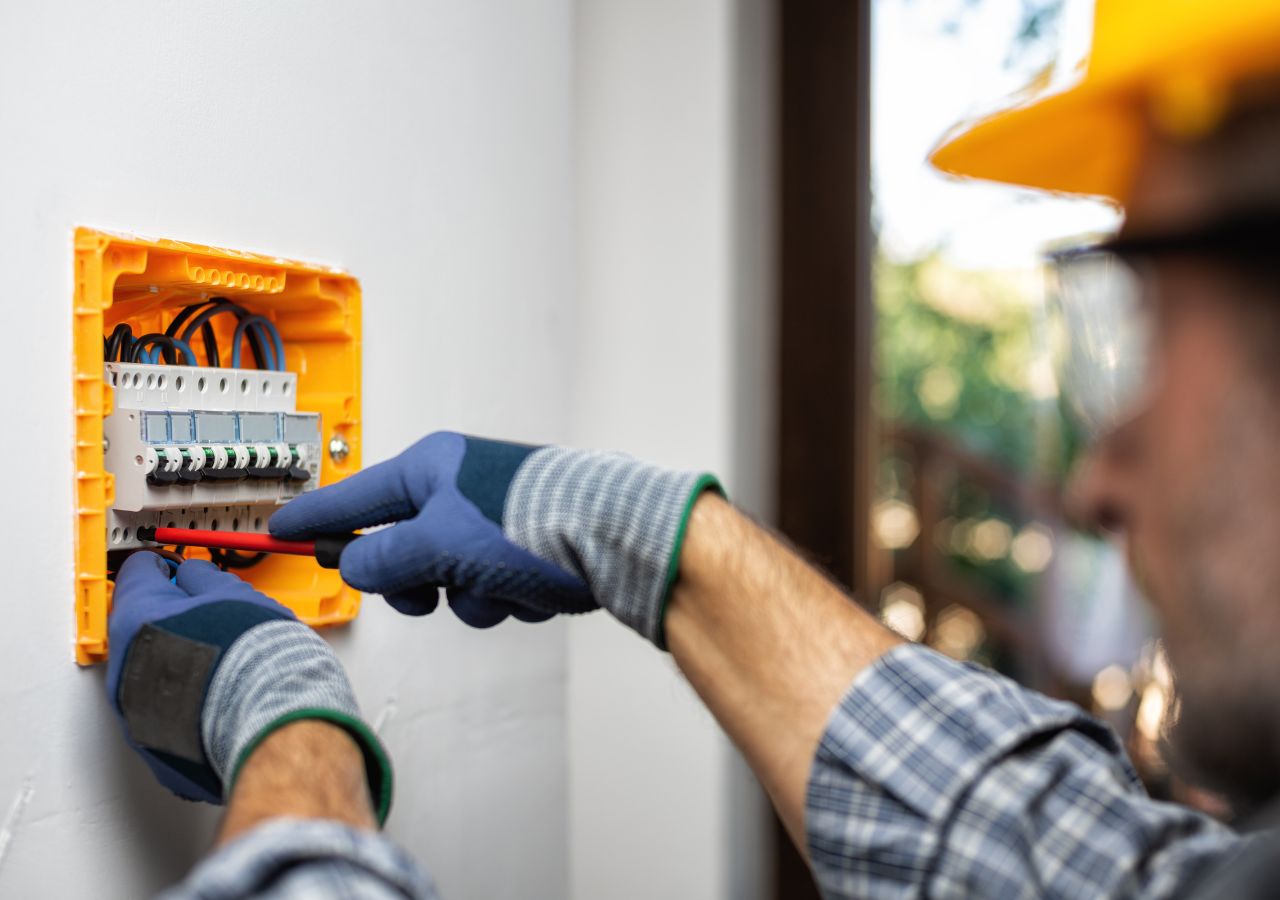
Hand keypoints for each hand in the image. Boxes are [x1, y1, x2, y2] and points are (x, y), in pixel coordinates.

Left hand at [107, 552, 391, 821]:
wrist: (273, 725)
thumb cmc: (255, 660)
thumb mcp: (233, 595)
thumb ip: (203, 579)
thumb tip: (193, 576)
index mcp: (138, 619)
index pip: (137, 573)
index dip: (163, 567)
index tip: (176, 569)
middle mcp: (124, 668)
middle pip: (139, 628)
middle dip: (169, 619)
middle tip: (207, 617)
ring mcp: (135, 711)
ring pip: (148, 673)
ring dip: (175, 662)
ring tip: (221, 663)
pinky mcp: (154, 745)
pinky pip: (163, 712)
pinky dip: (185, 701)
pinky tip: (217, 696)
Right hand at [269, 432, 592, 627]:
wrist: (615, 537)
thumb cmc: (529, 522)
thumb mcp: (437, 543)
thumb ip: (384, 559)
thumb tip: (357, 567)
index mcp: (432, 468)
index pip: (354, 497)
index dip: (315, 520)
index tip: (280, 533)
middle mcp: (463, 487)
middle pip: (402, 548)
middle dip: (417, 584)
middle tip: (428, 594)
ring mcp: (497, 520)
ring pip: (451, 580)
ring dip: (471, 598)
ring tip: (500, 589)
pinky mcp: (529, 550)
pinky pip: (493, 591)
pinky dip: (509, 600)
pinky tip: (534, 591)